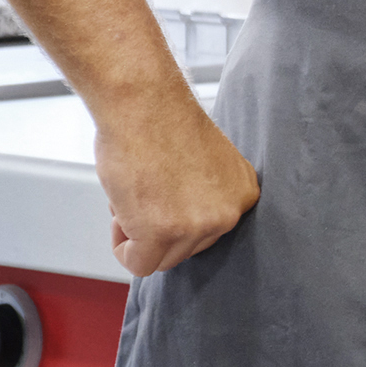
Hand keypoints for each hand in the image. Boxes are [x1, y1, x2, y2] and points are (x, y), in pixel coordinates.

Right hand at [98, 92, 260, 277]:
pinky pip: (139, 265)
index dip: (176, 218)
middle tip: (143, 193)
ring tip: (135, 195)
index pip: (207, 234)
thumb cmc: (161, 124)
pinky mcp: (164, 232)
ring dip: (139, 234)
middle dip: (157, 229)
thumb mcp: (205, 168)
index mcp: (243, 194)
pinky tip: (122, 211)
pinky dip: (123, 246)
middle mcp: (230, 213)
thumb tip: (184, 223)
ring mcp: (200, 225)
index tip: (164, 194)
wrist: (143, 101)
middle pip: (186, 250)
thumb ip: (203, 199)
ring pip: (161, 259)